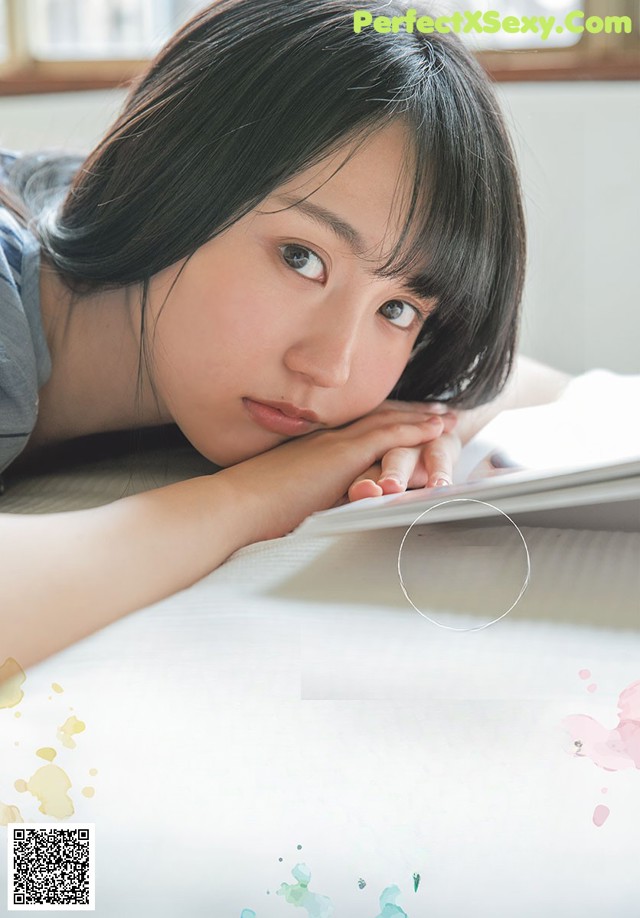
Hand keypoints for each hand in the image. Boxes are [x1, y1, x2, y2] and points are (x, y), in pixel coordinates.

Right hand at [217, 405, 452, 541]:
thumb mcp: (287, 497)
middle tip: (437, 411)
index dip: (384, 421)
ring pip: (388, 421)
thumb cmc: (251, 510)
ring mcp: (334, 443)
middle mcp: (326, 437)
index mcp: (313, 446)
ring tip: (446, 416)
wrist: (235, 507)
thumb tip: (319, 507)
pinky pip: (387, 436)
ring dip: (420, 418)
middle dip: (409, 413)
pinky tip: (436, 429)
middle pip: (377, 417)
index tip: (405, 418)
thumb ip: (309, 493)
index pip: (357, 427)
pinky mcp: (342, 455)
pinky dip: (414, 430)